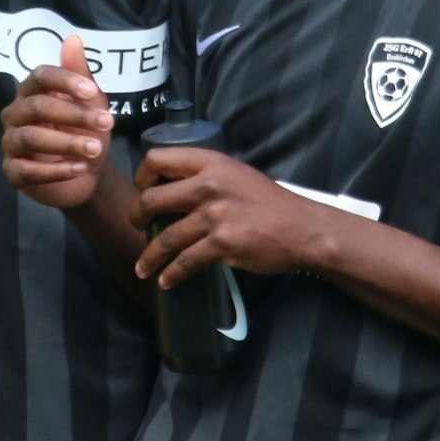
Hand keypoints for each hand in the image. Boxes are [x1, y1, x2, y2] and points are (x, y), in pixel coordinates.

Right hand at [0, 36, 113, 209]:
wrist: (85, 176)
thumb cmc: (82, 132)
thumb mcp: (89, 104)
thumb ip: (79, 74)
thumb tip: (73, 39)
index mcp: (30, 92)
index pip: (40, 77)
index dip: (64, 80)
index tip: (92, 91)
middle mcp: (15, 114)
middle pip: (37, 106)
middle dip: (74, 114)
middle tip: (106, 123)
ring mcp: (10, 143)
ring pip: (32, 138)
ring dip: (67, 143)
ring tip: (96, 149)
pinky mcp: (12, 171)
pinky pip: (29, 170)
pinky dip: (57, 170)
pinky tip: (80, 169)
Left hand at [129, 147, 317, 287]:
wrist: (302, 228)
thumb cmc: (269, 203)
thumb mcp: (236, 175)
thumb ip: (205, 177)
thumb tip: (170, 190)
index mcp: (210, 163)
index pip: (157, 159)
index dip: (142, 177)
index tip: (142, 191)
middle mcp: (209, 185)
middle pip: (152, 198)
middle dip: (136, 217)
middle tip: (137, 227)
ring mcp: (215, 215)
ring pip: (164, 237)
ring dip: (148, 257)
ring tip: (143, 268)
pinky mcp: (222, 243)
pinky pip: (185, 261)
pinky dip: (170, 274)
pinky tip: (166, 281)